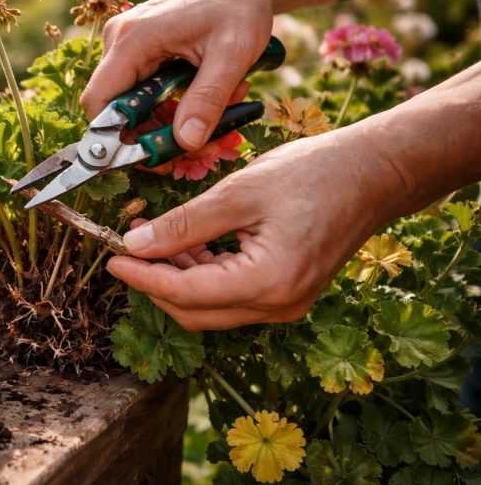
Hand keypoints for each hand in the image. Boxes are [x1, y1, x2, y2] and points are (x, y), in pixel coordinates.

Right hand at [80, 0, 273, 150]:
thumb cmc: (239, 6)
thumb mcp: (233, 55)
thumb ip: (207, 100)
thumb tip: (186, 143)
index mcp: (132, 40)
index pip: (99, 102)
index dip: (113, 137)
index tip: (149, 157)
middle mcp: (119, 41)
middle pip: (116, 108)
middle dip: (154, 132)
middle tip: (196, 142)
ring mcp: (126, 45)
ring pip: (132, 103)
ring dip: (169, 118)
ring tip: (214, 108)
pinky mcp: (138, 51)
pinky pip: (143, 91)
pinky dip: (171, 104)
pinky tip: (203, 93)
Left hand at [107, 127, 392, 330]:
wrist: (372, 173)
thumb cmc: (313, 174)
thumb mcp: (239, 193)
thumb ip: (184, 224)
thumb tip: (135, 244)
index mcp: (267, 283)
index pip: (184, 293)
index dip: (141, 277)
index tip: (110, 259)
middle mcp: (277, 306)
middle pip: (193, 311)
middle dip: (153, 283)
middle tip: (125, 249)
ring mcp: (283, 304)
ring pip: (209, 307)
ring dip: (175, 279)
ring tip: (151, 239)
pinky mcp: (285, 293)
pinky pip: (230, 296)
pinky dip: (201, 275)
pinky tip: (184, 244)